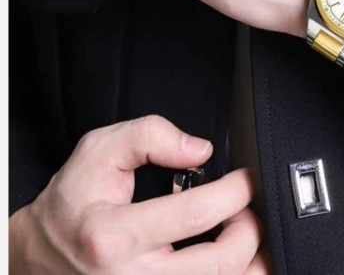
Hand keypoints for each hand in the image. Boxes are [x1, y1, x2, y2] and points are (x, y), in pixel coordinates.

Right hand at [8, 115, 267, 273]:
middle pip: (220, 264)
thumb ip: (150, 136)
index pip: (196, 215)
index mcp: (115, 236)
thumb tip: (201, 151)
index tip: (246, 178)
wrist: (39, 254)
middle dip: (250, 230)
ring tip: (247, 234)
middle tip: (249, 207)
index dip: (234, 191)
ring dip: (249, 262)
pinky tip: (236, 260)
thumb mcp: (99, 150)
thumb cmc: (73, 201)